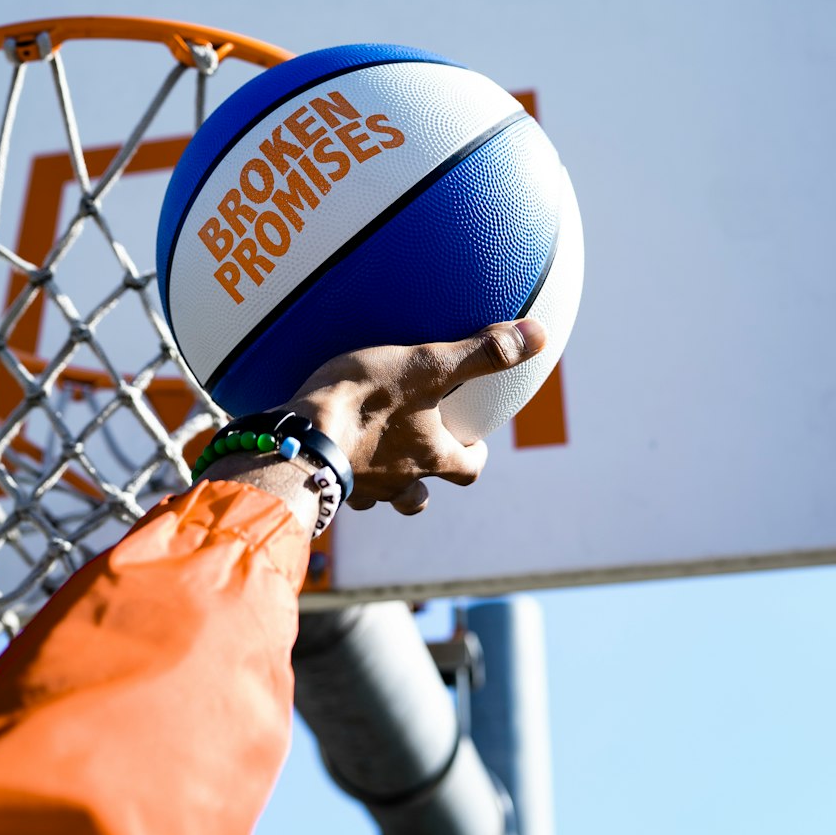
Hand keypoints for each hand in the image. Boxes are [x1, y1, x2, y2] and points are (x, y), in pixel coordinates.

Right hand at [291, 318, 546, 516]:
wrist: (300, 436)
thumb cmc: (366, 401)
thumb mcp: (427, 365)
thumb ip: (480, 353)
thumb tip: (535, 335)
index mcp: (431, 456)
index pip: (468, 470)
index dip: (474, 458)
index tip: (473, 445)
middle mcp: (400, 481)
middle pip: (420, 498)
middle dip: (425, 481)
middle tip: (420, 453)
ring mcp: (359, 488)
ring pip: (379, 499)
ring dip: (382, 485)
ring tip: (373, 459)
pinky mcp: (320, 482)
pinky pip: (337, 486)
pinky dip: (340, 472)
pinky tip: (329, 450)